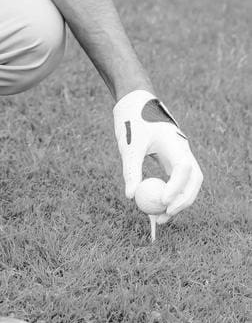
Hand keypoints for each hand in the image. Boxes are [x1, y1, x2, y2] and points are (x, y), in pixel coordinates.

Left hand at [113, 89, 202, 217]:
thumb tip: (131, 196)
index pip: (184, 167)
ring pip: (188, 183)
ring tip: (159, 219)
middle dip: (183, 200)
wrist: (135, 103)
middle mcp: (182, 149)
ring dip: (178, 201)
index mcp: (174, 141)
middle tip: (165, 215)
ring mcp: (180, 155)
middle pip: (193, 180)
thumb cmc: (131, 121)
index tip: (163, 202)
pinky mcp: (173, 160)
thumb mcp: (129, 145)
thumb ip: (131, 169)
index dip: (176, 187)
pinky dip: (170, 195)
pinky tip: (157, 209)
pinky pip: (177, 182)